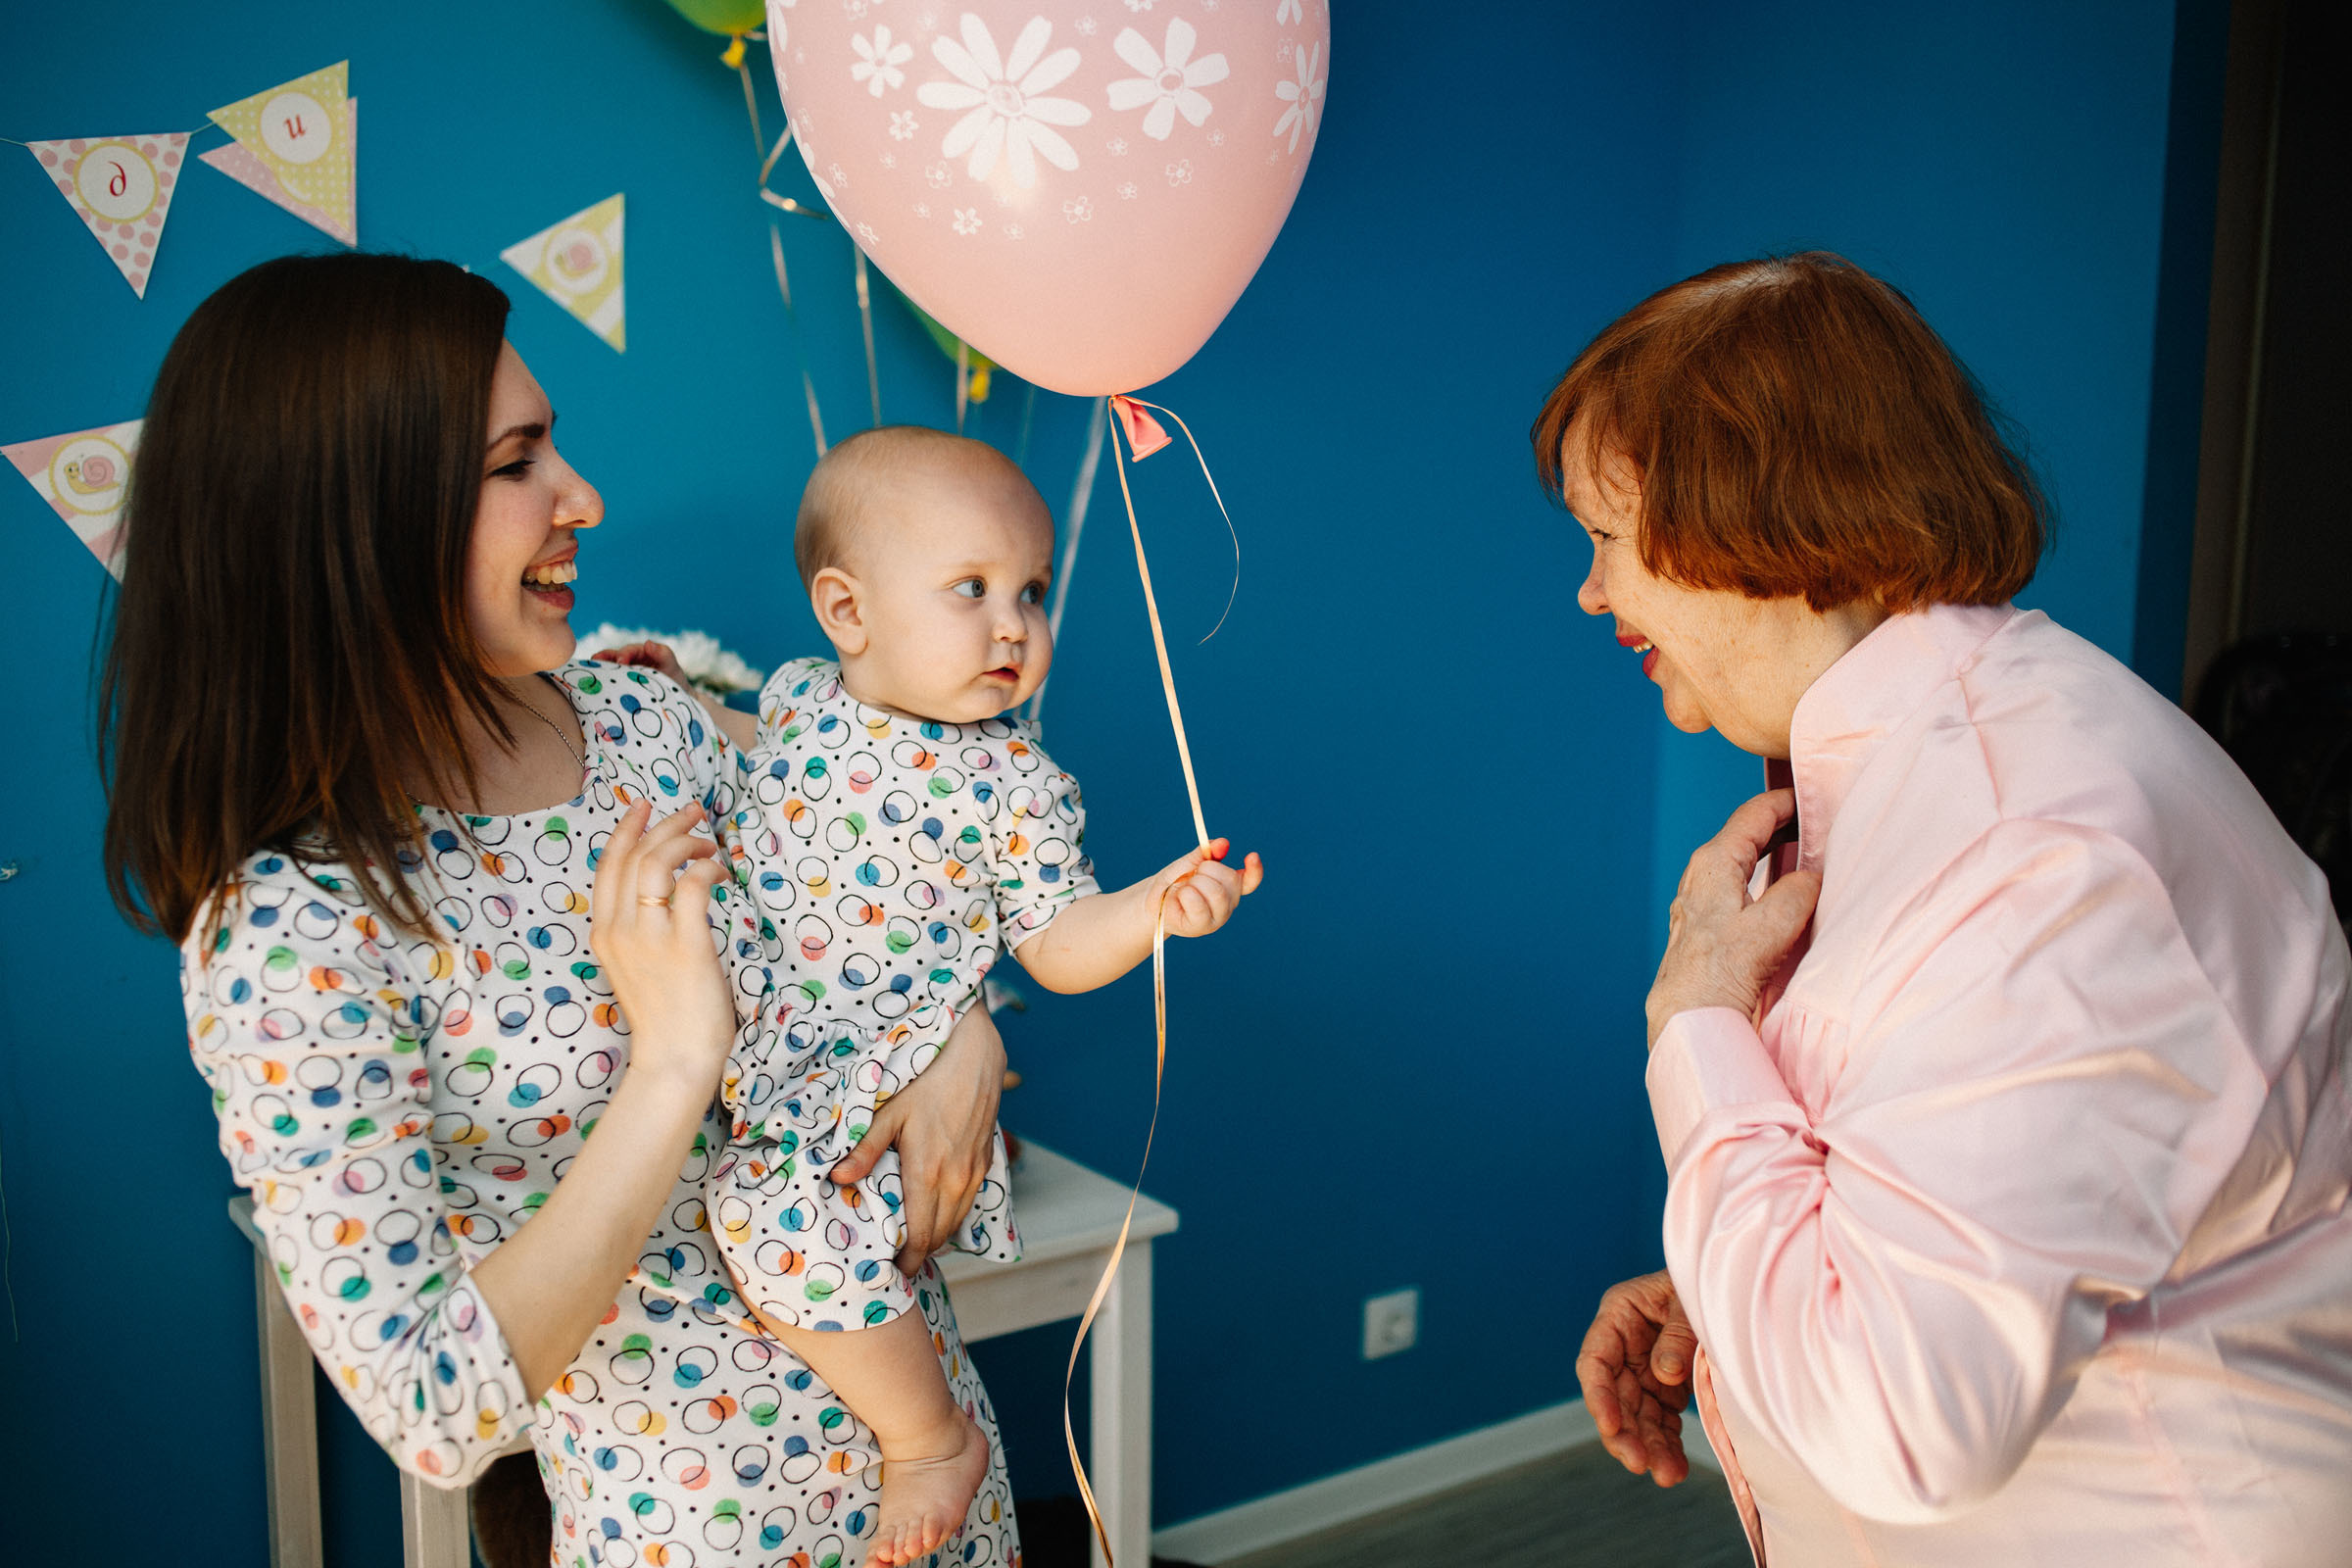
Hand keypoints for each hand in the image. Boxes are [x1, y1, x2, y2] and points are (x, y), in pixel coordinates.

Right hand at [588, 800, 733, 1094]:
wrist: (674, 1059)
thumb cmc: (666, 1015)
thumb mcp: (635, 966)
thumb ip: (639, 931)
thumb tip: (666, 894)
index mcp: (604, 933)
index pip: (609, 866)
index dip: (626, 830)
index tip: (644, 807)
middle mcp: (619, 930)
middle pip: (635, 855)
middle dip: (665, 825)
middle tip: (693, 813)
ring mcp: (650, 937)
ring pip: (658, 862)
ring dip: (686, 842)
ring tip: (708, 844)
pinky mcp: (685, 945)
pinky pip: (693, 885)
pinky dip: (708, 869)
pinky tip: (722, 874)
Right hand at [594, 639, 690, 686]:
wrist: (675, 700)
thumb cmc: (674, 680)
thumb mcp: (672, 667)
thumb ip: (663, 654)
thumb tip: (648, 643)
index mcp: (642, 653)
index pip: (630, 650)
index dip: (624, 654)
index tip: (621, 661)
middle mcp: (630, 661)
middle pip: (614, 656)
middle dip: (605, 659)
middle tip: (597, 663)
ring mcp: (623, 673)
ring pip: (608, 668)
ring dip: (599, 668)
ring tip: (588, 670)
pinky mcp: (620, 685)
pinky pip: (609, 681)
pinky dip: (601, 681)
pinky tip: (592, 685)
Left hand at [828, 1004, 1006, 1275]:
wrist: (975, 1057)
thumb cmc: (927, 1080)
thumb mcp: (889, 1113)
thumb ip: (865, 1150)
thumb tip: (837, 1178)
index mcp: (928, 1172)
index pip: (921, 1236)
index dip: (909, 1260)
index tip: (894, 1271)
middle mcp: (956, 1180)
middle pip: (940, 1236)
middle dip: (921, 1254)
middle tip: (899, 1261)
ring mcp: (975, 1173)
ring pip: (957, 1222)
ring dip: (938, 1237)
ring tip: (915, 1243)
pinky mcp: (985, 1163)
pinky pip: (969, 1203)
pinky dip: (953, 1217)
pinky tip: (937, 1212)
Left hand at [1145, 838, 1264, 938]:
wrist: (1154, 899)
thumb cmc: (1175, 881)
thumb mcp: (1189, 862)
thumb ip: (1206, 852)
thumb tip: (1223, 843)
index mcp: (1229, 887)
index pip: (1250, 880)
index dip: (1255, 869)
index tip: (1252, 856)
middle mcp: (1228, 903)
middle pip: (1230, 879)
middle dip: (1207, 869)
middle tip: (1193, 875)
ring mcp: (1217, 917)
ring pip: (1216, 892)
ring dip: (1195, 883)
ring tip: (1185, 888)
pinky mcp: (1202, 927)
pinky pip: (1198, 904)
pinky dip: (1185, 895)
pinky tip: (1180, 899)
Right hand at [1576, 1270, 1698, 1486]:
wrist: (1738, 1285)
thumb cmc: (1709, 1280)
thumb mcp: (1690, 1300)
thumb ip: (1676, 1334)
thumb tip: (1664, 1375)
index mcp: (1619, 1313)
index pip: (1596, 1360)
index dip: (1599, 1396)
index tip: (1611, 1425)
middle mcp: (1625, 1346)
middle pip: (1615, 1397)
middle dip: (1627, 1434)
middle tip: (1641, 1464)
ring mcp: (1645, 1369)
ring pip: (1638, 1416)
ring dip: (1649, 1447)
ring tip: (1668, 1475)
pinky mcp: (1666, 1388)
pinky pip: (1662, 1421)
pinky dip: (1668, 1444)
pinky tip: (1676, 1467)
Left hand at [1647, 788, 1820, 1048]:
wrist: (1688, 1020)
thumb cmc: (1720, 975)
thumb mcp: (1770, 928)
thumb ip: (1797, 893)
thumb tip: (1812, 878)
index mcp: (1713, 862)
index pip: (1754, 813)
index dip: (1788, 800)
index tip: (1816, 795)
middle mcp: (1701, 875)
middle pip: (1748, 834)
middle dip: (1783, 824)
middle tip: (1820, 821)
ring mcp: (1700, 900)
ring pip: (1744, 861)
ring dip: (1774, 853)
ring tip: (1809, 853)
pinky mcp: (1705, 925)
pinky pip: (1740, 887)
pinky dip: (1765, 880)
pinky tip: (1784, 894)